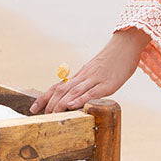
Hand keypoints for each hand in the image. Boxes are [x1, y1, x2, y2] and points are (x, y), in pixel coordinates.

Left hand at [29, 29, 148, 113]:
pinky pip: (92, 92)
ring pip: (74, 92)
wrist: (127, 44)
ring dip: (61, 104)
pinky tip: (72, 106)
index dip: (44, 98)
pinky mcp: (108, 83)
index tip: (34, 108)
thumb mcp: (98, 70)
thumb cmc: (115, 59)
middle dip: (49, 104)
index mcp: (81, 75)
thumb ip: (88, 82)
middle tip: (41, 116)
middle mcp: (84, 76)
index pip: (58, 87)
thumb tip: (80, 94)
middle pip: (62, 90)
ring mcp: (95, 79)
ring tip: (52, 114)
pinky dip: (80, 99)